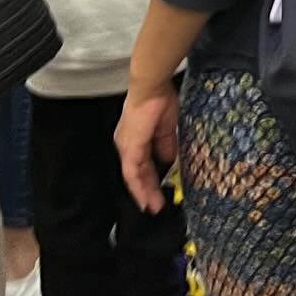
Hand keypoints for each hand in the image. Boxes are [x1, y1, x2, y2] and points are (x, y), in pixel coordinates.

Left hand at [116, 82, 179, 212]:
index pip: (142, 164)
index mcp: (137, 138)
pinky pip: (132, 174)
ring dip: (144, 193)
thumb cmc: (161, 100)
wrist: (152, 89)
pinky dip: (139, 188)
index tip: (159, 191)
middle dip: (148, 190)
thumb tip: (169, 159)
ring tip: (153, 207)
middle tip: (156, 205)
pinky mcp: (129, 150)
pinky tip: (146, 198)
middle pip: (137, 174)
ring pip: (134, 177)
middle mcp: (127, 145)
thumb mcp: (167, 128)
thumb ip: (166, 145)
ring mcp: (127, 148)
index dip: (150, 179)